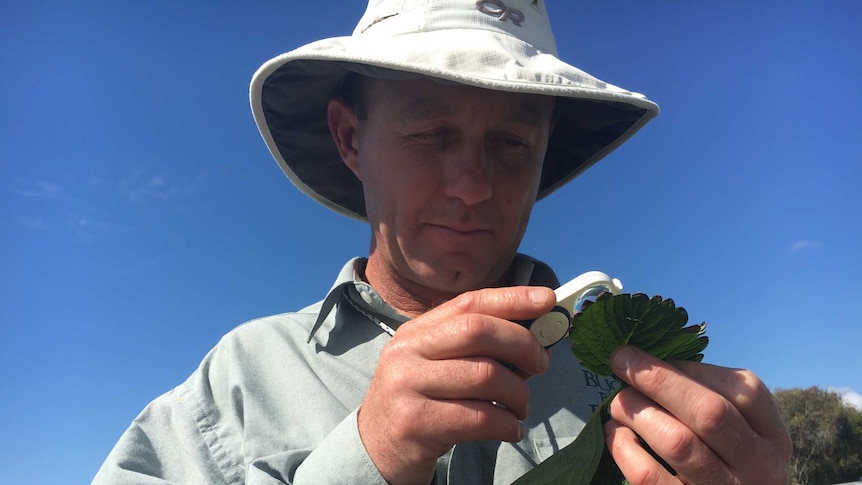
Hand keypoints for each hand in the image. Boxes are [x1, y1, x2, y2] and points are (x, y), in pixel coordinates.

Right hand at [357, 286, 555, 484]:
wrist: (376, 449)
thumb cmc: (421, 403)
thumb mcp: (437, 366)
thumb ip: (476, 348)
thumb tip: (536, 339)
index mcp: (416, 331)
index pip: (469, 303)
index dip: (511, 298)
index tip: (547, 300)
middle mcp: (407, 352)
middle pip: (478, 331)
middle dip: (522, 344)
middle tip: (540, 365)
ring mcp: (406, 386)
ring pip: (485, 375)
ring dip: (518, 393)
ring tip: (521, 407)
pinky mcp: (415, 423)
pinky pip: (479, 417)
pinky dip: (508, 425)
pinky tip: (512, 430)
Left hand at [604, 346, 791, 484]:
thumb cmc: (721, 461)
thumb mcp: (737, 433)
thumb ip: (706, 398)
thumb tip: (648, 360)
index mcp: (773, 437)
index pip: (742, 390)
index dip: (691, 368)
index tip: (653, 356)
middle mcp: (758, 466)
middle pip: (708, 412)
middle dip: (658, 380)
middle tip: (621, 361)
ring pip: (678, 443)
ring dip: (638, 412)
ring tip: (617, 402)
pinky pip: (649, 475)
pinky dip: (625, 448)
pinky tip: (616, 433)